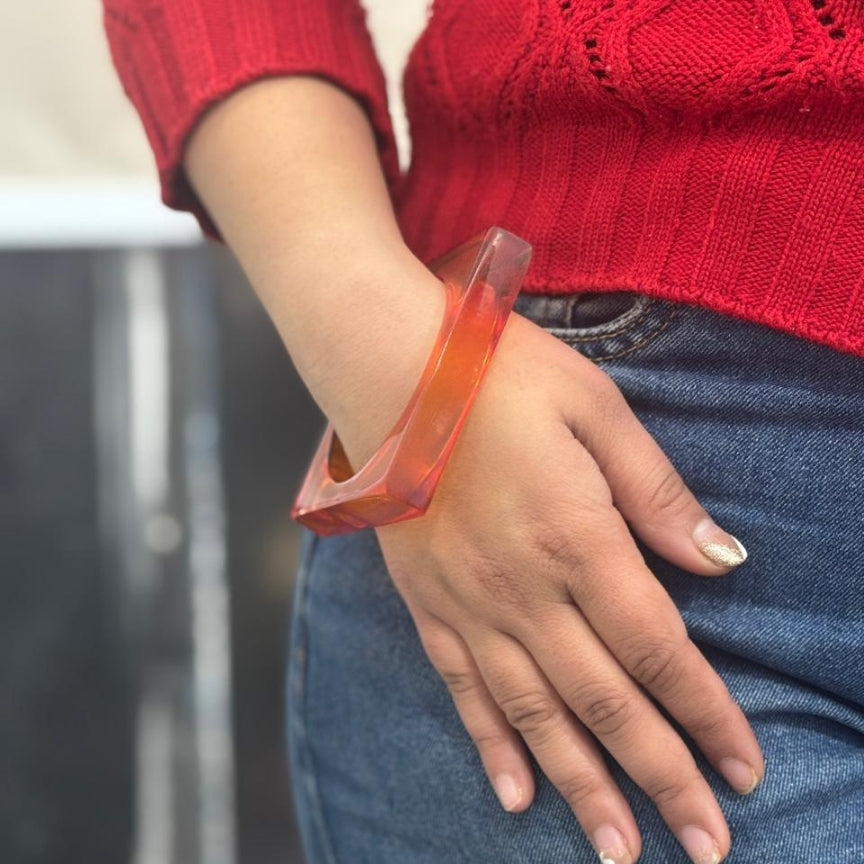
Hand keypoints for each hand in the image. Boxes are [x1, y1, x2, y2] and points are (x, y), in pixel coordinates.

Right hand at [362, 313, 762, 863]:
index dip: (707, 714)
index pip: (658, 649)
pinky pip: (462, 687)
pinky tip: (516, 794)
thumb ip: (656, 492)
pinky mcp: (426, 601)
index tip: (744, 768)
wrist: (391, 368)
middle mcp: (523, 589)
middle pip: (605, 702)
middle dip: (662, 777)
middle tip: (705, 846)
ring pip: (535, 714)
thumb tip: (720, 559)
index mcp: (577, 538)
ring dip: (584, 788)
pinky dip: (492, 744)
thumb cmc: (501, 376)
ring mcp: (469, 602)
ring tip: (620, 851)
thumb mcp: (597, 410)